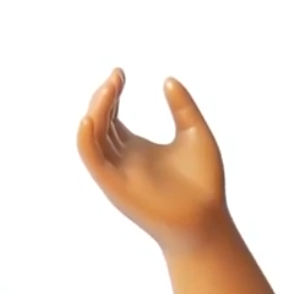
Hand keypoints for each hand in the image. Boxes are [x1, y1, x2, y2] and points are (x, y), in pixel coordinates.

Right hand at [77, 68, 228, 251]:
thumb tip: (167, 79)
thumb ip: (182, 107)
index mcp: (135, 147)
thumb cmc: (204, 183)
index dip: (113, 92)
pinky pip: (92, 160)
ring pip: (93, 136)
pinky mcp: (114, 186)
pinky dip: (85, 140)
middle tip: (117, 76)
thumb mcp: (195, 134)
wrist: (208, 220)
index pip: (112, 115)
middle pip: (100, 121)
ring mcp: (115, 172)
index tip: (121, 72)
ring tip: (110, 88)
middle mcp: (121, 158)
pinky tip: (89, 119)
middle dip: (104, 97)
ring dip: (96, 110)